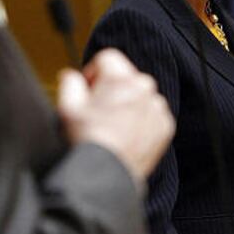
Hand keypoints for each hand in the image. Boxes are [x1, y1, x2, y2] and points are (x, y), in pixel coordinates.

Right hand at [57, 48, 174, 183]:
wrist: (108, 174)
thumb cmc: (88, 142)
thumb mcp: (67, 107)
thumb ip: (69, 82)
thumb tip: (71, 76)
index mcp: (120, 78)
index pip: (108, 58)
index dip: (93, 72)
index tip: (88, 90)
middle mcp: (143, 88)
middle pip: (126, 76)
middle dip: (112, 88)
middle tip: (99, 111)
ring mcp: (157, 108)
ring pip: (140, 95)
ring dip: (128, 104)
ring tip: (113, 126)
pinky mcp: (165, 126)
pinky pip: (152, 114)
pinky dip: (141, 121)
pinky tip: (126, 136)